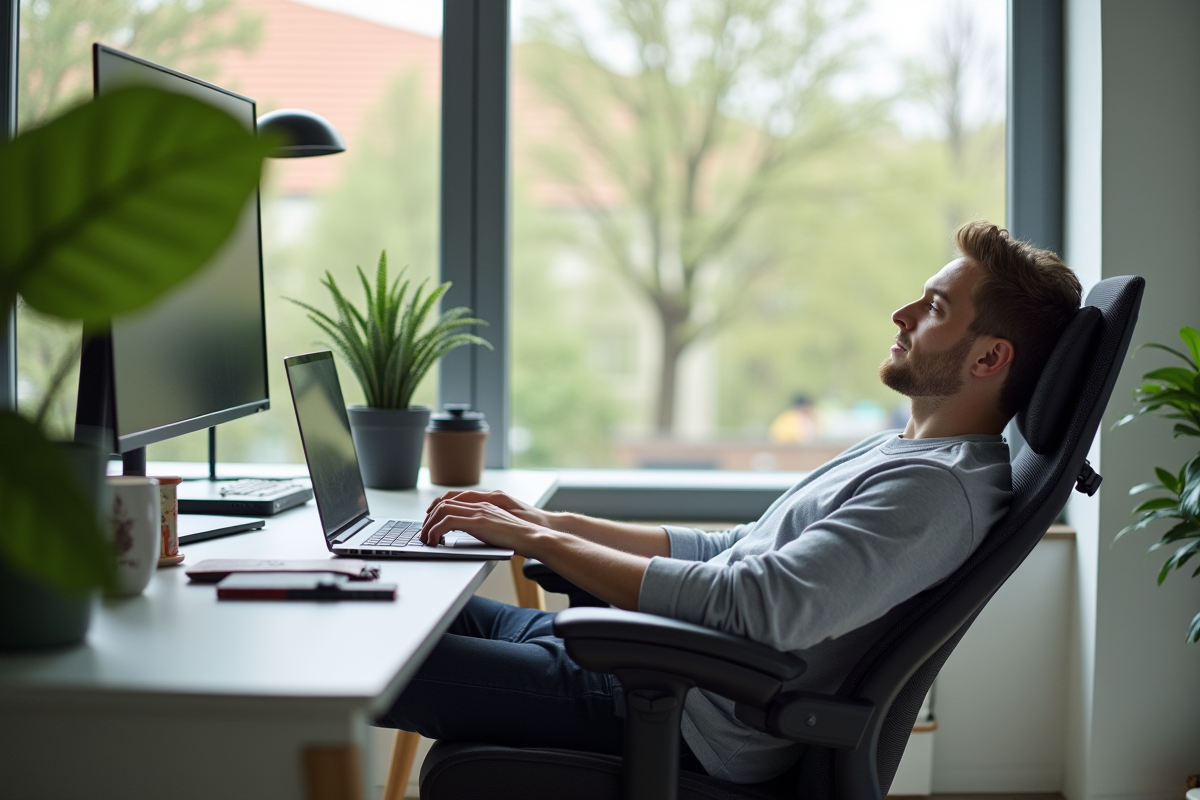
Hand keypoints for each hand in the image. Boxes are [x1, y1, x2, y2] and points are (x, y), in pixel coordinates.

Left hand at [419, 497, 546, 552]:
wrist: (535, 536)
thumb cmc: (521, 537)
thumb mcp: (499, 528)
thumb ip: (486, 526)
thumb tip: (473, 534)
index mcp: (485, 504)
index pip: (453, 499)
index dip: (438, 507)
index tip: (430, 520)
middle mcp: (480, 504)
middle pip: (444, 502)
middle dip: (429, 518)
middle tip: (424, 533)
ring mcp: (479, 511)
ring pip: (442, 510)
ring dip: (429, 524)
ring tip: (426, 539)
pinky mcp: (478, 522)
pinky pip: (448, 521)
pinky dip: (436, 530)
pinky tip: (435, 541)